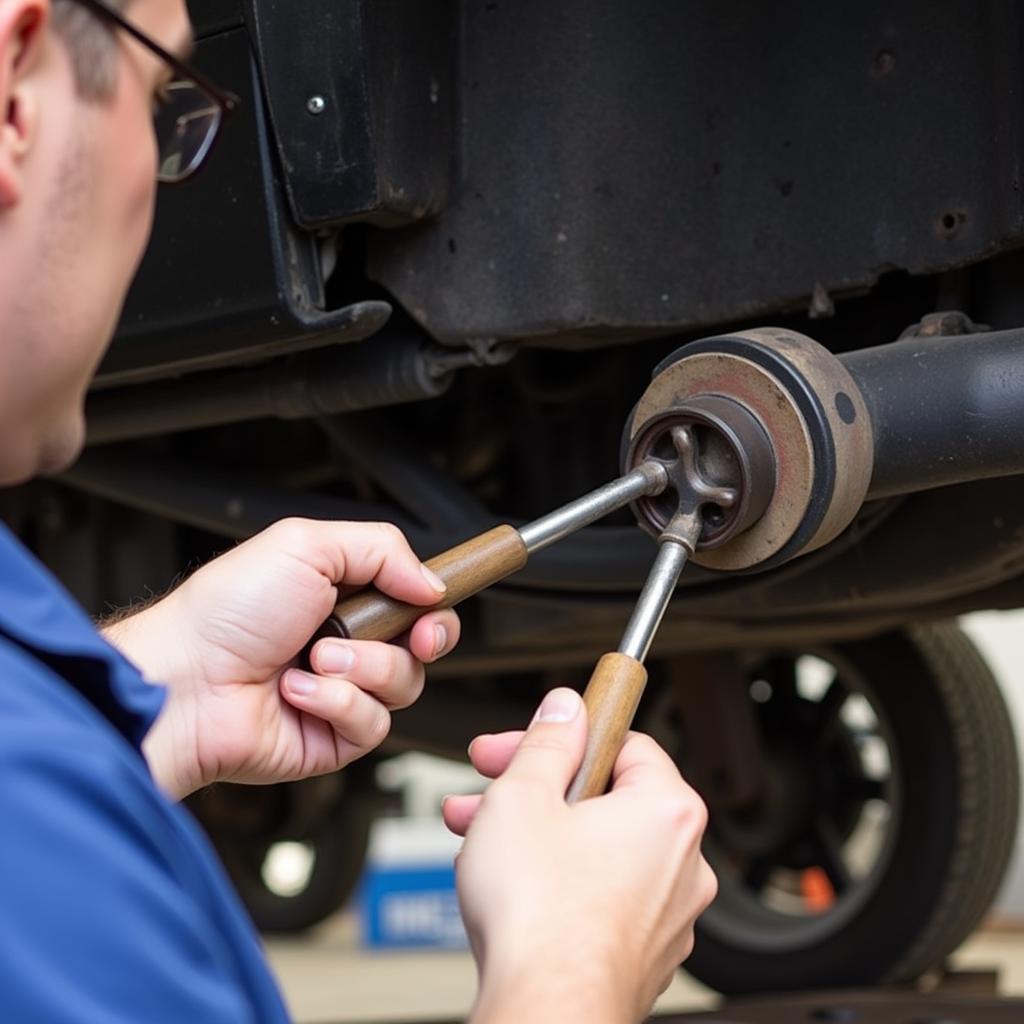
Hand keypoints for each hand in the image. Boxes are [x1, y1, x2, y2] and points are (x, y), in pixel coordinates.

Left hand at [105, 518, 459, 798]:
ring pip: (404, 685)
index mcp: (343, 596)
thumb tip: (432, 583)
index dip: (433, 607)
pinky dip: (335, 703)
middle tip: (407, 636)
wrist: (184, 680)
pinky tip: (296, 692)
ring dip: (361, 667)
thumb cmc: (226, 611)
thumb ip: (382, 549)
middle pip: (426, 646)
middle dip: (422, 639)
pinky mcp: (333, 739)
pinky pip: (373, 724)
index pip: (415, 601)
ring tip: (314, 657)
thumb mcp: (306, 545)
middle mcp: (348, 644)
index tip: (429, 608)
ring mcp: (342, 692)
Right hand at [443, 688, 716, 1023]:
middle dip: (536, 787)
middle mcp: (682, 862)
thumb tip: (565, 710)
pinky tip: (510, 885)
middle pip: (605, 797)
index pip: (625, 742)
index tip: (533, 736)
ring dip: (536, 834)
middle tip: (490, 784)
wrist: (545, 1010)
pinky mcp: (642, 953)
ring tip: (479, 838)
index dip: (565, 734)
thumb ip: (547, 741)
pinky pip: (599, 896)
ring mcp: (665, 914)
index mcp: (667, 810)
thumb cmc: (541, 916)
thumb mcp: (522, 795)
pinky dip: (558, 882)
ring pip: (596, 849)